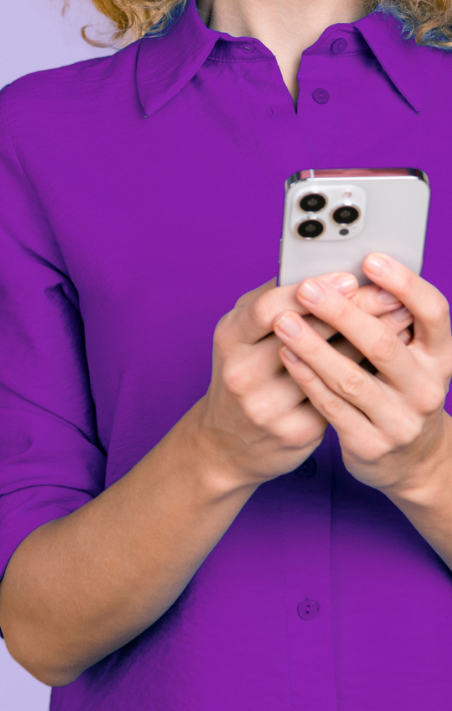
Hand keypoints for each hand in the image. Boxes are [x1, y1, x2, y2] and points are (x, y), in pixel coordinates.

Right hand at [194, 273, 415, 492]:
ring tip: (399, 323)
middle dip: (353, 311)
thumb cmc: (243, 374)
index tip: (348, 278)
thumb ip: (271, 303)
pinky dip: (365, 375)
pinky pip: (338, 398)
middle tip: (390, 295)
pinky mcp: (294, 433)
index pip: (270, 307)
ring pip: (330, 369)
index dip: (312, 291)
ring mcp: (268, 405)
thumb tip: (317, 271)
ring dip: (369, 343)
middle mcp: (244, 372)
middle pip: (306, 334)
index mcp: (230, 338)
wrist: (226, 443)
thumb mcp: (241, 335)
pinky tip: (386, 362)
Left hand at [274, 253, 451, 498]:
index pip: (433, 313)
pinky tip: (286, 354)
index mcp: (439, 355)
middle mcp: (426, 388)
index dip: (405, 283)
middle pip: (384, 344)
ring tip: (284, 321)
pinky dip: (306, 377)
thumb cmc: (397, 388)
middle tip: (308, 288)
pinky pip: (332, 406)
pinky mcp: (370, 444)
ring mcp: (400, 421)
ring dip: (313, 346)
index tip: (370, 259)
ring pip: (351, 379)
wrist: (409, 460)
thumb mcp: (407, 355)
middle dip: (342, 313)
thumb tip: (345, 269)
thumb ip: (386, 319)